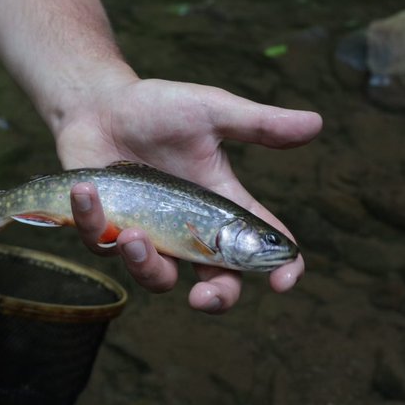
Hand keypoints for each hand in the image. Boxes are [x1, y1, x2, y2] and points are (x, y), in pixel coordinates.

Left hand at [55, 78, 321, 312]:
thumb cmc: (159, 108)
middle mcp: (189, 232)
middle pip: (217, 285)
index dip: (281, 270)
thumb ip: (258, 124)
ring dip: (146, 264)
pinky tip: (88, 190)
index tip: (284, 281)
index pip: (261, 247)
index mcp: (221, 206)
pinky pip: (101, 246)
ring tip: (132, 236)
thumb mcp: (211, 111)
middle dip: (215, 299)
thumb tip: (316, 123)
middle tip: (203, 298)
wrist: (99, 104)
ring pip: (157, 277)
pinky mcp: (105, 233)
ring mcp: (148, 237)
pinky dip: (92, 220)